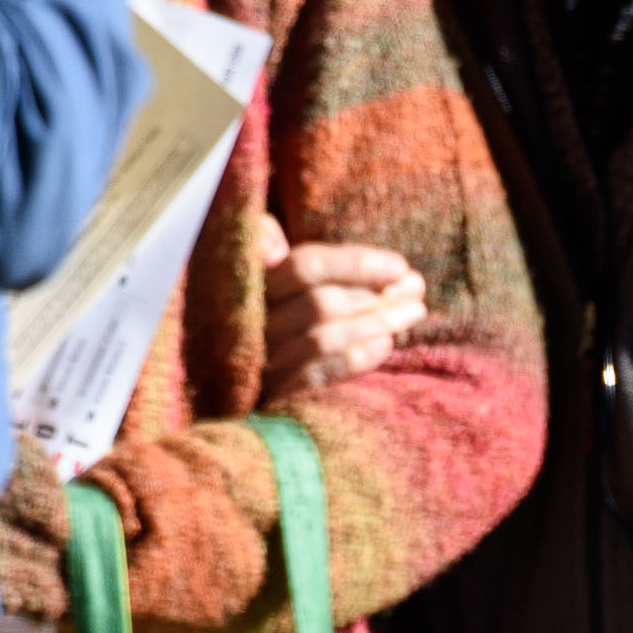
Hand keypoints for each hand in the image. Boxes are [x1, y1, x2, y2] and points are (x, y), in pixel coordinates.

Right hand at [262, 210, 425, 395]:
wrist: (214, 366)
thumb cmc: (256, 298)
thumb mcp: (254, 261)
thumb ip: (261, 238)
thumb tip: (275, 243)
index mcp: (247, 280)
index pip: (305, 268)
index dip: (356, 264)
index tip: (401, 266)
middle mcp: (247, 320)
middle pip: (322, 304)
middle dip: (378, 295)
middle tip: (417, 288)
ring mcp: (257, 359)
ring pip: (323, 339)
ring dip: (375, 324)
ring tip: (413, 313)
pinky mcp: (266, 393)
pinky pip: (313, 377)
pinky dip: (352, 361)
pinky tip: (385, 346)